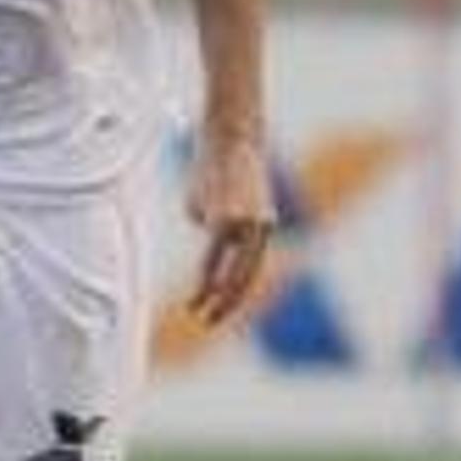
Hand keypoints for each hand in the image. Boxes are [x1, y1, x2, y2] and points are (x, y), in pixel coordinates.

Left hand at [181, 128, 277, 324]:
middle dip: (223, 301)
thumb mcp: (195, 204)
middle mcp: (250, 225)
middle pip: (239, 276)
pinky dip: (241, 266)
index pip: (212, 266)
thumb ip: (209, 233)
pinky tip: (228, 282)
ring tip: (217, 310)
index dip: (202, 290)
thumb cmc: (207, 170)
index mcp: (224, 222)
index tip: (192, 307)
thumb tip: (218, 249)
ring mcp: (264, 223)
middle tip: (205, 320)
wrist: (235, 140)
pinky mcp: (269, 219)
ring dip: (235, 290)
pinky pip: (253, 250)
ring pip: (251, 267)